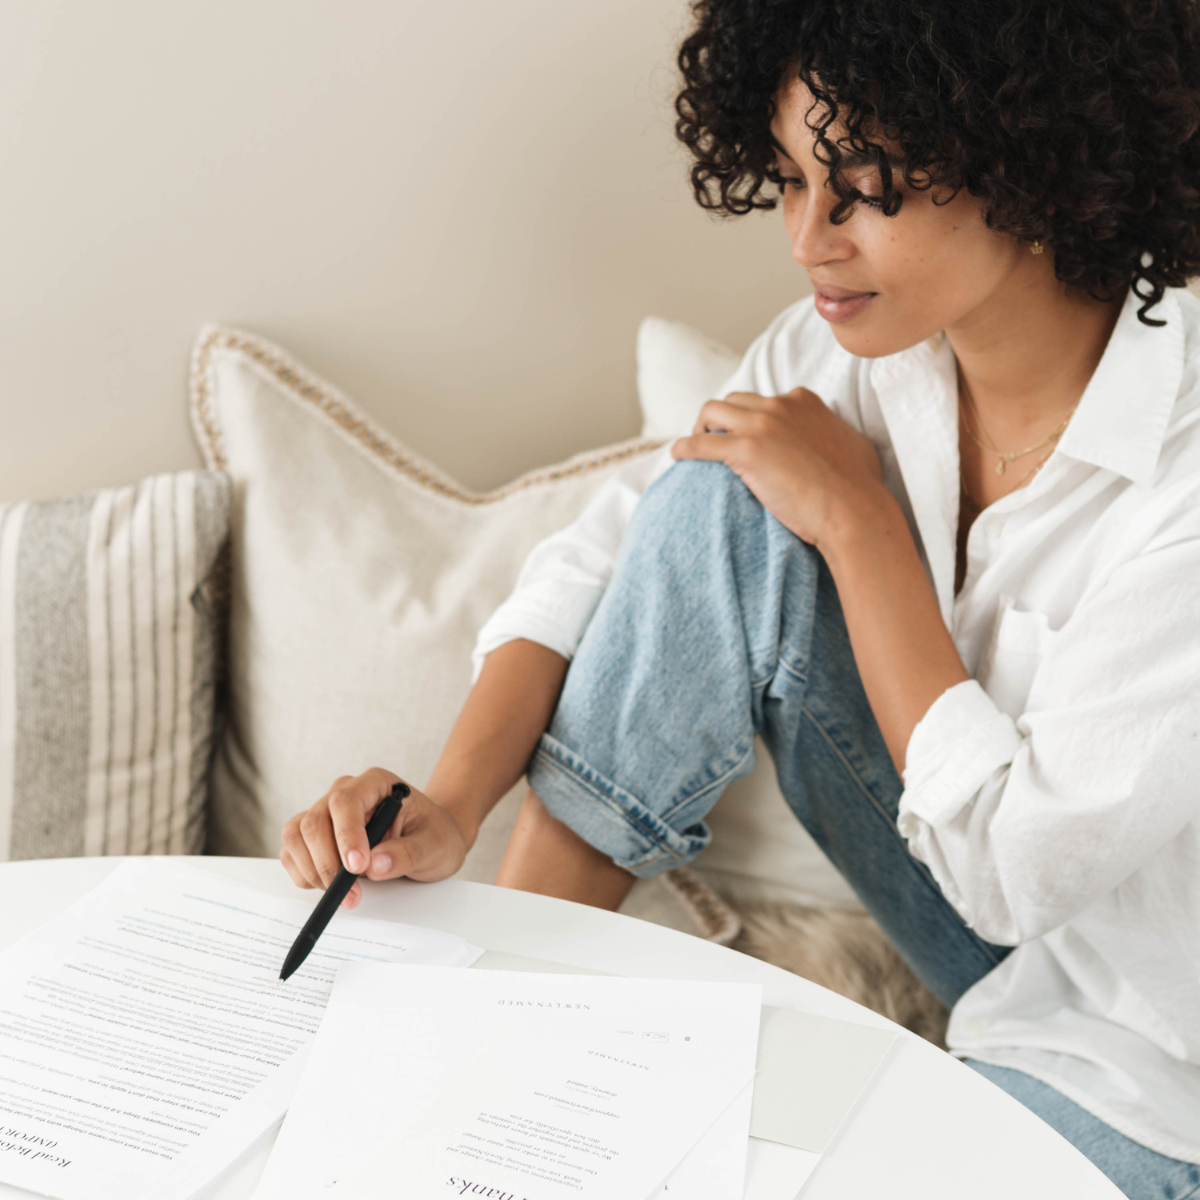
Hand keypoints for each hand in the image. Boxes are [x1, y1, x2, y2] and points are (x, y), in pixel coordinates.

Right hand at [280, 767, 470, 908]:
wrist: (429, 840)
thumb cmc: (433, 835)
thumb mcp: (435, 845)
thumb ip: (408, 853)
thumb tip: (375, 865)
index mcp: (375, 783)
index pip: (346, 801)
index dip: (346, 834)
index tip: (357, 867)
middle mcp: (344, 793)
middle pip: (314, 821)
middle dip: (328, 863)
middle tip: (353, 895)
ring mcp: (325, 813)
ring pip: (296, 835)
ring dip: (314, 871)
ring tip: (345, 893)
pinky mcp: (314, 837)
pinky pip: (292, 853)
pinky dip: (304, 875)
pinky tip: (330, 887)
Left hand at [671, 388, 885, 549]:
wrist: (852, 509)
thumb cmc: (860, 486)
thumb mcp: (855, 444)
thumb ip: (837, 433)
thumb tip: (840, 439)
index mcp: (803, 401)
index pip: (764, 399)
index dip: (750, 417)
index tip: (746, 436)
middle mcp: (780, 405)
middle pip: (733, 400)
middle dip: (722, 419)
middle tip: (715, 442)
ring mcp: (761, 425)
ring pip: (711, 411)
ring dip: (700, 428)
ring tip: (696, 448)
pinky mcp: (745, 450)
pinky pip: (699, 443)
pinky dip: (684, 448)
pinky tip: (678, 457)